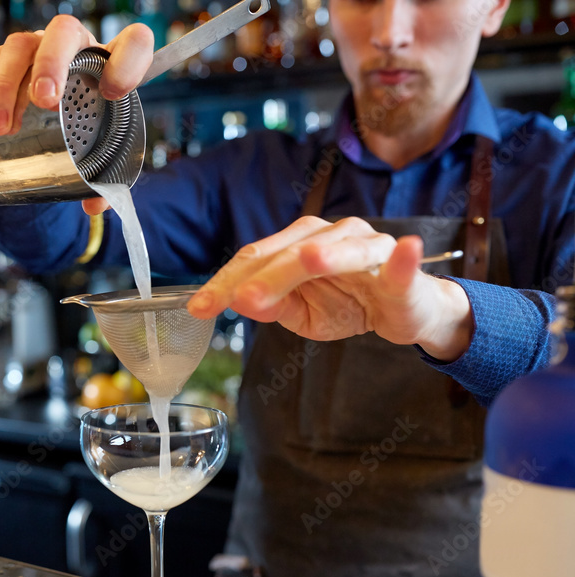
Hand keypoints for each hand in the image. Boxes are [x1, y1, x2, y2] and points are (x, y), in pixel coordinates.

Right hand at [0, 16, 153, 214]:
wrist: (60, 115)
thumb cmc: (85, 128)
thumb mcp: (101, 151)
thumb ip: (104, 178)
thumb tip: (94, 203)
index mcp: (110, 63)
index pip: (133, 43)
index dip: (129, 60)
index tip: (115, 91)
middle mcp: (75, 46)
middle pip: (64, 33)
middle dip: (52, 64)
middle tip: (42, 101)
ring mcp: (36, 47)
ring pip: (19, 47)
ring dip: (5, 85)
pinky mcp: (4, 58)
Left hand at [186, 217, 474, 361]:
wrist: (403, 312)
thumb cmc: (348, 304)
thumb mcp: (300, 313)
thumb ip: (272, 305)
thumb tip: (238, 300)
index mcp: (298, 243)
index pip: (255, 258)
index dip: (226, 282)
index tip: (200, 307)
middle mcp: (330, 235)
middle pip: (290, 253)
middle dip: (264, 276)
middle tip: (241, 299)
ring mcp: (368, 247)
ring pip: (340, 251)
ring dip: (325, 255)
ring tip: (308, 260)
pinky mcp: (402, 270)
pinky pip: (400, 263)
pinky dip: (402, 258)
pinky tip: (403, 249)